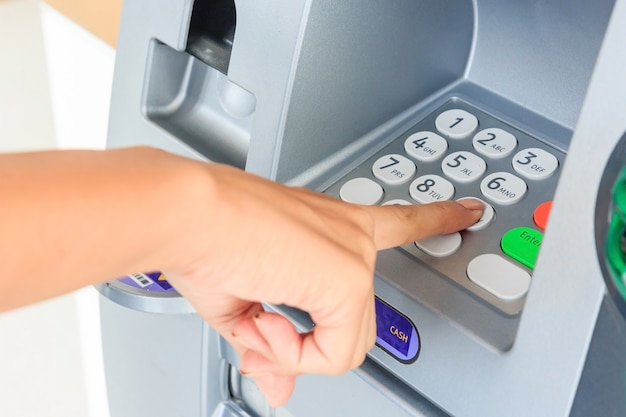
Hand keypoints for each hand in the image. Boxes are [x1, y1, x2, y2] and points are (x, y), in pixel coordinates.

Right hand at [164, 164, 482, 406]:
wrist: (187, 212)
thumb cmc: (207, 237)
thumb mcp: (242, 303)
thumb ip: (271, 347)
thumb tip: (279, 390)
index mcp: (332, 226)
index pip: (399, 220)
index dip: (436, 217)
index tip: (466, 210)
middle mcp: (351, 236)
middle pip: (355, 325)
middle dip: (303, 346)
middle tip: (260, 337)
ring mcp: (353, 257)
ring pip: (347, 342)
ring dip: (291, 346)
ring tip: (255, 318)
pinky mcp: (346, 278)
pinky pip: (334, 351)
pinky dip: (293, 351)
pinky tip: (264, 320)